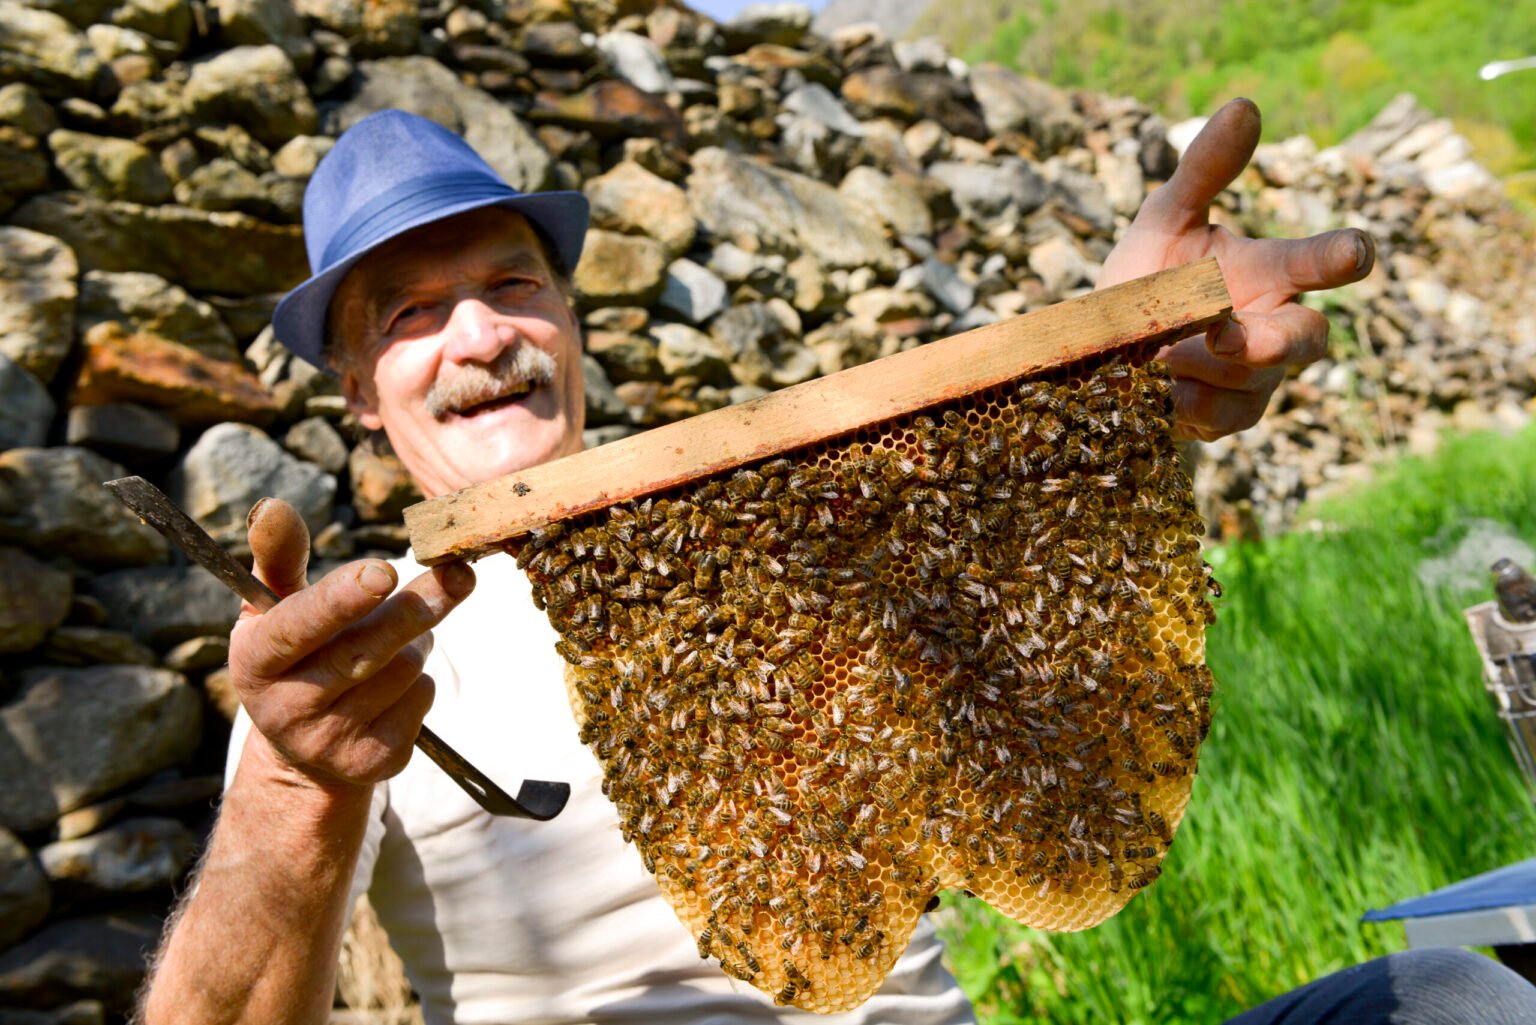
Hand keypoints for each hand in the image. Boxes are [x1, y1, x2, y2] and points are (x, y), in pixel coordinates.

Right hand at [228, 497, 475, 789]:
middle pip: (366, 650)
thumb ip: (279, 556)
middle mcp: (285, 708)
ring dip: (416, 642)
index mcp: (256, 661)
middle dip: (415, 609)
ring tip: (392, 641)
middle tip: (457, 575)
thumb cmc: (294, 655)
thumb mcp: (273, 608)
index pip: (297, 627)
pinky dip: (421, 682)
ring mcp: (329, 742)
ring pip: (405, 670)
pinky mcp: (371, 765)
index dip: (341, 599)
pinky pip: (421, 701)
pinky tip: (394, 685)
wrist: (301, 753)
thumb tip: (272, 505)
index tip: (384, 570)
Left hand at [1098, 98, 1375, 440]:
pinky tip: (1156, 387)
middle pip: (1308, 339)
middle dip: (1278, 338)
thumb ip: (1204, 170)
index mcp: (1270, 273)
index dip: (1338, 258)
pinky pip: (1219, 416)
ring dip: (1199, 363)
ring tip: (1153, 349)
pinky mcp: (1227, 419)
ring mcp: (1257, 380)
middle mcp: (1275, 326)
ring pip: (1252, 379)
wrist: (1099, 351)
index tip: (1357, 250)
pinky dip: (1184, 400)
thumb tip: (1246, 106)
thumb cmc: (1147, 277)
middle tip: (1234, 334)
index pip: (1318, 263)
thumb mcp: (1165, 218)